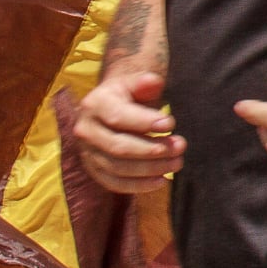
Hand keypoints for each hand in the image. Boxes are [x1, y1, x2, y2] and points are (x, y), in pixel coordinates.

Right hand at [74, 72, 184, 191]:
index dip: (145, 122)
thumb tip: (153, 81)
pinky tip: (162, 181)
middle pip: (119, 147)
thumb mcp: (135, 83)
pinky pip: (114, 183)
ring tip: (177, 162)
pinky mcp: (94, 169)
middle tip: (181, 146)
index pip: (118, 117)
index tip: (172, 124)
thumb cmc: (129, 94)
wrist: (111, 106)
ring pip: (118, 168)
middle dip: (153, 150)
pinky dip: (138, 186)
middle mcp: (85, 130)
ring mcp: (87, 152)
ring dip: (150, 169)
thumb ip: (144, 82)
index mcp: (94, 104)